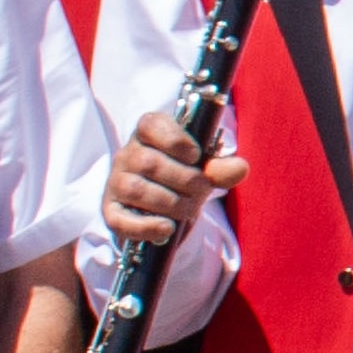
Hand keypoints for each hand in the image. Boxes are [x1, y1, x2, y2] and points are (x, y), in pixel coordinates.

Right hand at [104, 110, 242, 245]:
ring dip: (171, 203)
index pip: (150, 124)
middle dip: (184, 180)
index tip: (195, 155)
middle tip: (201, 190)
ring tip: (189, 210)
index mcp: (149, 135)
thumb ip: (220, 168)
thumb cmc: (182, 181)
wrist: (162, 212)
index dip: (175, 139)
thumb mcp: (204, 171)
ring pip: (136, 189)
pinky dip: (147, 226)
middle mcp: (127, 155)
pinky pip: (120, 220)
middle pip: (149, 162)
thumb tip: (240, 168)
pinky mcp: (112, 212)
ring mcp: (116, 184)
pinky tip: (167, 228)